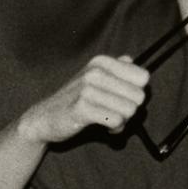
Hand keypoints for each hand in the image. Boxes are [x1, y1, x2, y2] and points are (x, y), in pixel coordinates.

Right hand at [17, 55, 149, 145]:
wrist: (44, 117)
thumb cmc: (75, 100)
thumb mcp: (93, 79)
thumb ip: (114, 69)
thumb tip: (130, 59)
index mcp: (101, 62)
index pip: (143, 77)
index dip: (136, 92)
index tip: (121, 98)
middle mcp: (95, 72)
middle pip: (139, 96)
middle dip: (130, 109)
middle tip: (114, 112)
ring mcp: (87, 89)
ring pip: (130, 109)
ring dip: (122, 121)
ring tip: (108, 120)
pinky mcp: (82, 108)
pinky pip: (117, 120)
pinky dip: (114, 128)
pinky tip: (104, 127)